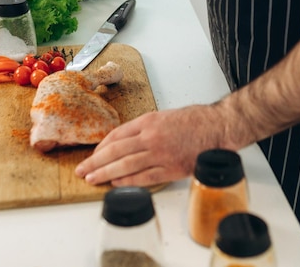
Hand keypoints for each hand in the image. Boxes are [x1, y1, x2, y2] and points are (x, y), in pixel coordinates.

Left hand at [75, 104, 232, 186]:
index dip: (101, 147)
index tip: (92, 155)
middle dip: (96, 162)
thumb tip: (124, 141)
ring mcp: (160, 154)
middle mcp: (151, 137)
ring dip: (106, 174)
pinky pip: (144, 177)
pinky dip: (128, 182)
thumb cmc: (194, 120)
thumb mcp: (163, 116)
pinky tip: (116, 184)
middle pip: (115, 151)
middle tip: (82, 170)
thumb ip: (143, 128)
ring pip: (126, 166)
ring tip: (92, 179)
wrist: (217, 127)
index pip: (116, 135)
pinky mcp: (171, 169)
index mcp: (148, 122)